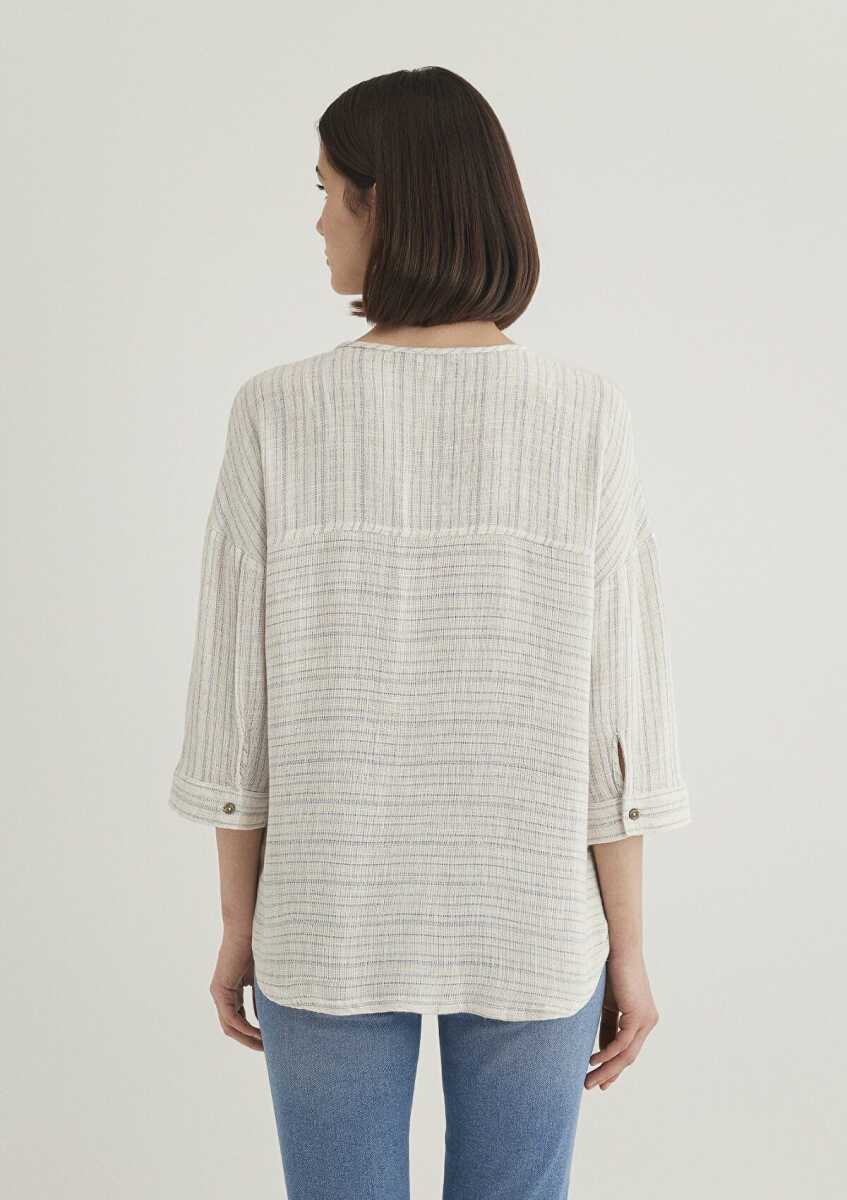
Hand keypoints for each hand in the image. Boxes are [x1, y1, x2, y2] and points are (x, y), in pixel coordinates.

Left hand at [209, 928, 263, 1050]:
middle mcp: (222, 995)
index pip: (239, 1020)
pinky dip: (244, 1028)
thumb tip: (269, 1019)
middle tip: (267, 1049)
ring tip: (265, 1045)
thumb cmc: (258, 946)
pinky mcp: (220, 990)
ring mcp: (219, 993)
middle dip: (249, 1040)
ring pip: (230, 1026)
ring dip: (247, 1038)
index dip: (253, 1033)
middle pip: (233, 1028)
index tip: (269, 1041)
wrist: (247, 928)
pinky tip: (258, 1033)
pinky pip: (230, 1017)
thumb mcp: (263, 979)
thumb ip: (262, 998)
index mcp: (232, 992)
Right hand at [584, 949, 658, 1089]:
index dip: (612, 1066)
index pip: (626, 1050)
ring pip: (626, 1054)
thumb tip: (601, 1049)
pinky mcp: (639, 1015)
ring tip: (588, 1080)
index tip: (598, 1080)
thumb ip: (608, 1026)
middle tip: (592, 1086)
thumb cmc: (611, 970)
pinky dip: (607, 1054)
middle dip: (609, 1074)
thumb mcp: (607, 1004)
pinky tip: (592, 1061)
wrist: (618, 947)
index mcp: (641, 1019)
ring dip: (606, 1069)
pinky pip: (622, 1042)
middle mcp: (648, 1022)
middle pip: (628, 1057)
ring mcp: (646, 1020)